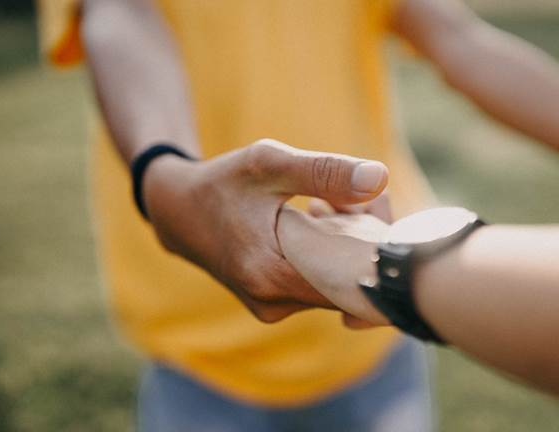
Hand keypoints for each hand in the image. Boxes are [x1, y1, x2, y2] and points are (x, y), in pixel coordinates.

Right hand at [142, 139, 388, 321]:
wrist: (178, 210)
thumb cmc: (222, 183)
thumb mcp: (268, 163)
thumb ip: (324, 171)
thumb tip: (380, 178)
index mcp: (271, 275)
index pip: (353, 281)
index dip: (374, 245)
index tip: (374, 208)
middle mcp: (273, 304)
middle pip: (348, 285)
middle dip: (364, 243)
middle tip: (360, 199)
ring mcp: (273, 308)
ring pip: (335, 286)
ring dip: (346, 248)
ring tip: (334, 204)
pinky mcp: (274, 304)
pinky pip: (317, 285)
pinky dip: (328, 256)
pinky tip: (319, 219)